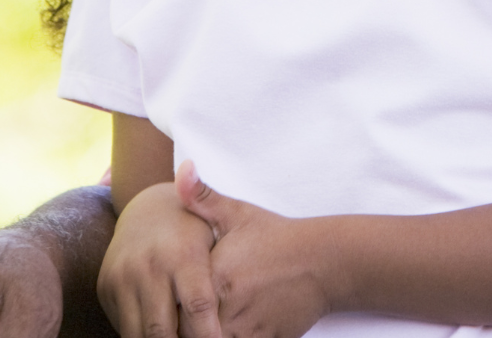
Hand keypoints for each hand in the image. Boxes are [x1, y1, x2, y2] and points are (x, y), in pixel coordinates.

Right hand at [99, 181, 218, 337]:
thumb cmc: (194, 225)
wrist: (145, 209)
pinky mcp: (105, 289)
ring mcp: (122, 279)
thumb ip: (225, 226)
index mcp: (182, 254)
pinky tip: (163, 337)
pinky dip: (141, 337)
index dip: (210, 333)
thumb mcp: (216, 222)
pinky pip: (123, 325)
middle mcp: (147, 267)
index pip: (198, 304)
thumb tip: (198, 169)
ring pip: (137, 333)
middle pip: (162, 328)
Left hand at [176, 161, 331, 337]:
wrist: (328, 260)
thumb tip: (182, 169)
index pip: (172, 304)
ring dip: (205, 336)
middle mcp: (226, 305)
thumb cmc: (280, 237)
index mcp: (213, 275)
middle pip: (186, 331)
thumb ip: (203, 198)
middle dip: (180, 329)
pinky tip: (227, 331)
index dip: (165, 309)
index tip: (163, 306)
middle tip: (176, 322)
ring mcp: (246, 326)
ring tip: (203, 324)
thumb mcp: (240, 214)